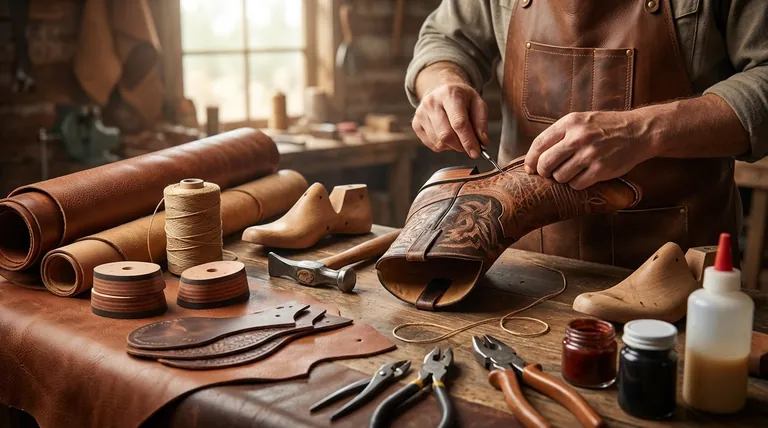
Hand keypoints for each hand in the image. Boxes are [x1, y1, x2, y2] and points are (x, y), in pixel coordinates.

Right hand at [413, 81, 488, 158]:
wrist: (442, 90)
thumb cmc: (462, 98)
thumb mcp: (477, 103)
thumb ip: (481, 122)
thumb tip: (482, 142)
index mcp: (450, 94)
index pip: (459, 123)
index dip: (468, 141)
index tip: (476, 152)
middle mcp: (432, 102)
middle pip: (446, 135)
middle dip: (460, 146)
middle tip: (468, 147)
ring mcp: (421, 113)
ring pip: (439, 142)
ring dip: (452, 146)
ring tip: (458, 137)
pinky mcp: (416, 124)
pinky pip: (432, 145)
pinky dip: (443, 146)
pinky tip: (447, 136)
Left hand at [523, 110, 656, 189]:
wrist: (638, 131)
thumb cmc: (606, 127)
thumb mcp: (582, 120)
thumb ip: (560, 133)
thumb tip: (536, 155)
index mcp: (570, 122)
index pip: (539, 144)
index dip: (530, 159)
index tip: (529, 168)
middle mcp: (578, 137)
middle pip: (546, 163)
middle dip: (543, 172)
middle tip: (547, 174)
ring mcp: (589, 154)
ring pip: (560, 176)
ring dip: (561, 178)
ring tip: (570, 172)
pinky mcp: (600, 170)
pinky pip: (576, 185)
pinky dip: (576, 184)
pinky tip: (582, 177)